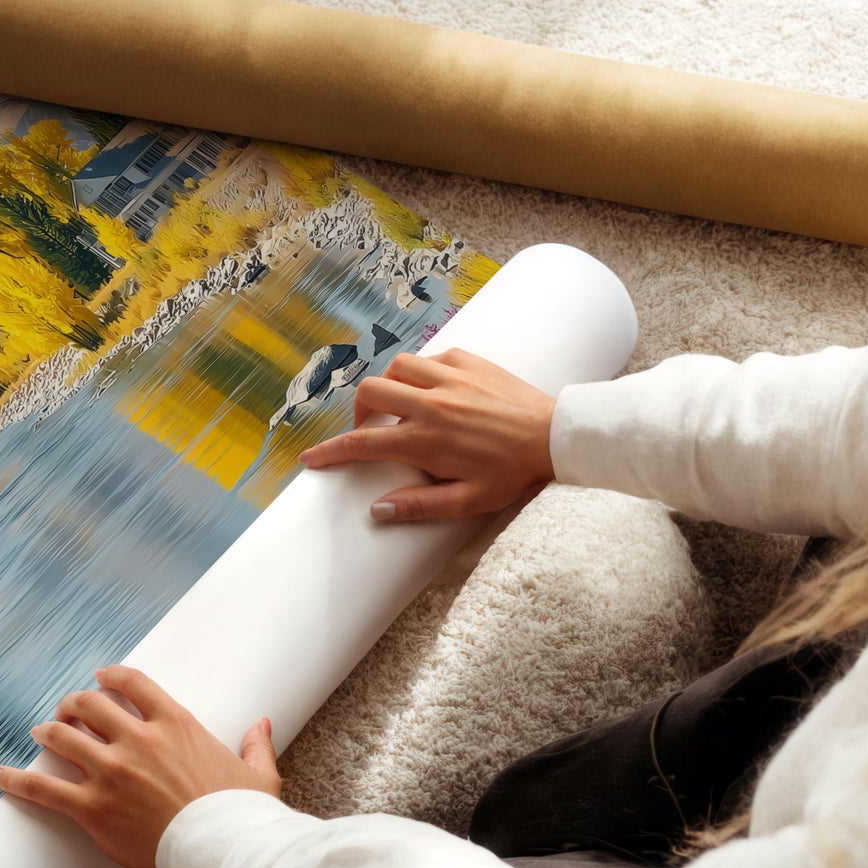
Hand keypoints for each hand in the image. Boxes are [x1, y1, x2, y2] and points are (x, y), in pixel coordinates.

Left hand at [0, 665, 279, 867]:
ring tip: (39, 733)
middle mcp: (138, 740)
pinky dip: (16, 779)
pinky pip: (43, 788)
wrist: (226, 853)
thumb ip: (256, 745)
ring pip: (63, 737)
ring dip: (48, 732)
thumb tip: (262, 724)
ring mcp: (111, 772)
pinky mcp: (92, 808)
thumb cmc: (243, 817)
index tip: (100, 678)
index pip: (132, 684)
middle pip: (89, 705)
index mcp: (175, 724)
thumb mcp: (258, 775)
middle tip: (66, 711)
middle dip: (73, 704)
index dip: (110, 677)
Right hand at [299, 348, 555, 522]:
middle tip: (370, 430)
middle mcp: (431, 403)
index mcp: (425, 440)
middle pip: (370, 393)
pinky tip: (433, 389)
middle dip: (358, 411)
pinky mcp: (469, 361)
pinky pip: (430, 357)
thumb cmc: (513, 473)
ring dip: (389, 386)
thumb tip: (377, 510)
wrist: (556, 436)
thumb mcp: (468, 501)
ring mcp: (450, 378)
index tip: (311, 459)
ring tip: (399, 406)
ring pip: (396, 367)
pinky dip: (422, 372)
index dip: (330, 452)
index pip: (362, 444)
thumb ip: (420, 506)